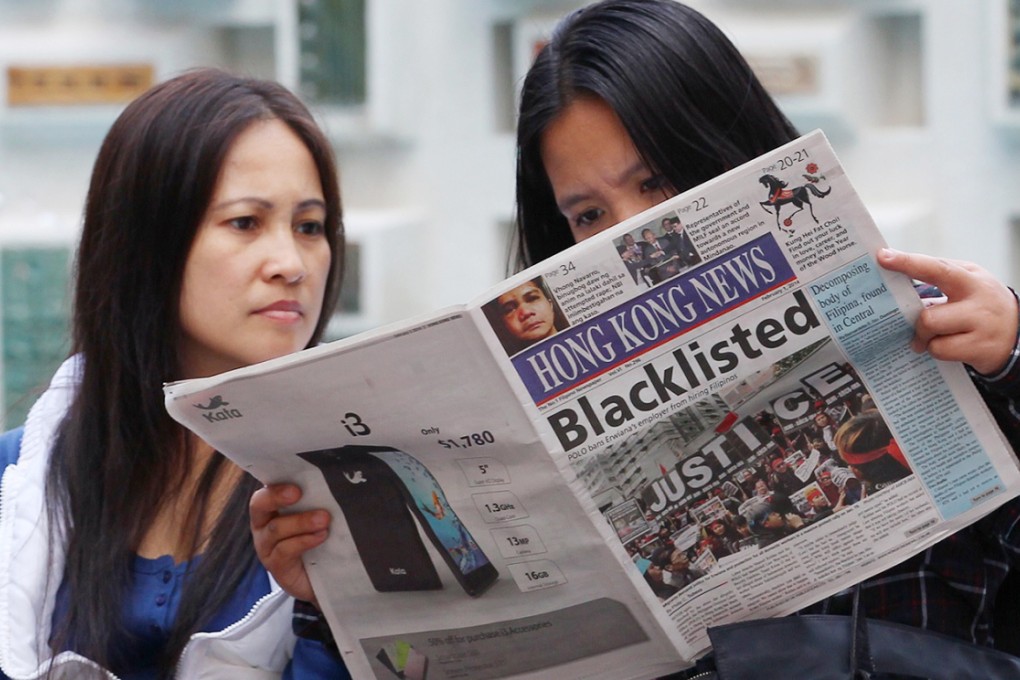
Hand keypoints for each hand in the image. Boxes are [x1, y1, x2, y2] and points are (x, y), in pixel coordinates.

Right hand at [250, 484, 330, 605]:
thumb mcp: (320, 517)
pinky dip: (304, 541)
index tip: (294, 480)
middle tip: (297, 493)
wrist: (325, 578)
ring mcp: (267, 546)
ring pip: (275, 528)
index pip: (267, 488)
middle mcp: (264, 524)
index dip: (276, 482)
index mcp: (273, 507)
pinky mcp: (275, 566)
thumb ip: (319, 501)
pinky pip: (284, 550)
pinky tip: (321, 536)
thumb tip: (336, 482)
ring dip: (301, 521)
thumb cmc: (322, 539)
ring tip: (324, 519)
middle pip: (259, 505)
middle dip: (276, 496)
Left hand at [877, 248, 1017, 374]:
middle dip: (916, 323)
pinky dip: (937, 350)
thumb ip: (937, 276)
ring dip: (924, 337)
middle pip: (927, 315)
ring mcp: (982, 326)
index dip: (908, 262)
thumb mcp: (967, 281)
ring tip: (934, 336)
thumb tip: (896, 276)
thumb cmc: (979, 304)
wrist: (1017, 332)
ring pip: (932, 333)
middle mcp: (978, 301)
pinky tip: (948, 345)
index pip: (936, 268)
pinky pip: (941, 351)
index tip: (883, 257)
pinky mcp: (981, 349)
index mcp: (970, 278)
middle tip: (915, 324)